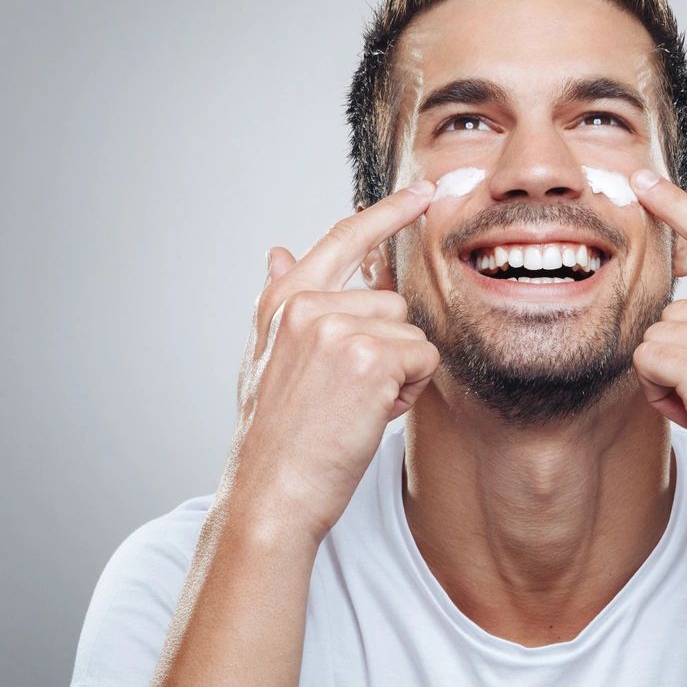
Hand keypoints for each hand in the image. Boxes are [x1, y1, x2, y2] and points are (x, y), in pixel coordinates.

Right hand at [225, 180, 439, 544]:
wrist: (270, 494)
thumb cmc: (275, 436)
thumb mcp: (264, 359)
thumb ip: (280, 303)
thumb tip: (277, 250)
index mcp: (282, 302)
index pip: (340, 240)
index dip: (385, 213)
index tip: (421, 193)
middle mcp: (306, 305)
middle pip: (391, 303)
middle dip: (387, 348)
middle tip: (349, 394)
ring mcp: (337, 327)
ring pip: (410, 333)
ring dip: (398, 373)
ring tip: (354, 407)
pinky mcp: (370, 356)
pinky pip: (423, 359)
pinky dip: (408, 391)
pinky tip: (370, 414)